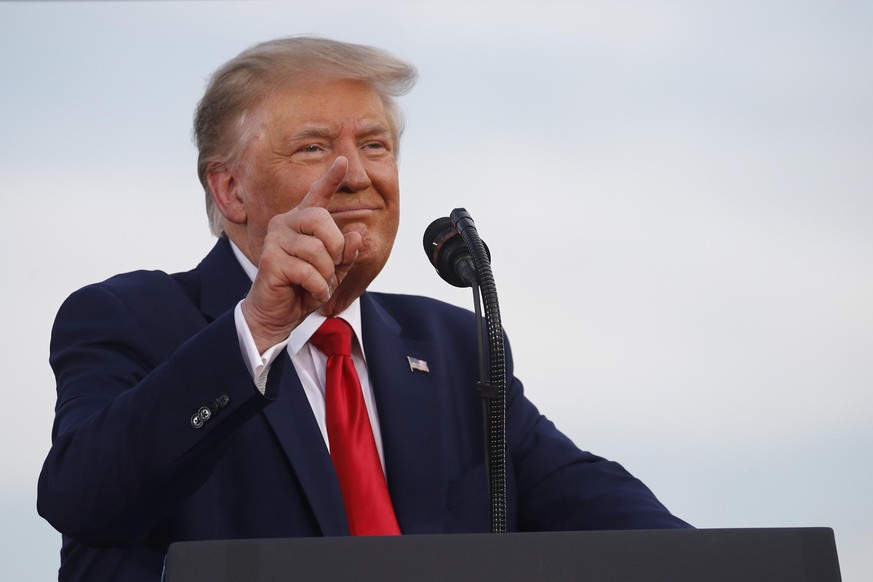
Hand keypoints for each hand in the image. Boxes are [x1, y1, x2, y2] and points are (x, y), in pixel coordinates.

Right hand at [241, 157, 363, 351]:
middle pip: (322, 220)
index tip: (344, 161)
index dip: (331, 178)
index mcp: (302, 222)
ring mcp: (275, 240)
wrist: (277, 314)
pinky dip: (318, 288)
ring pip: (318, 250)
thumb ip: (347, 252)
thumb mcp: (334, 270)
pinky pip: (308, 271)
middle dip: (336, 249)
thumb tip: (358, 233)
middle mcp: (285, 223)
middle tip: (331, 269)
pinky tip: (311, 293)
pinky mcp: (269, 259)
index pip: (318, 195)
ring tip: (319, 284)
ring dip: (327, 275)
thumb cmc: (305, 288)